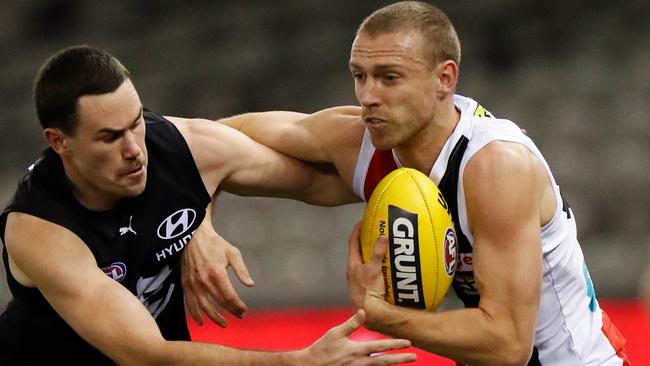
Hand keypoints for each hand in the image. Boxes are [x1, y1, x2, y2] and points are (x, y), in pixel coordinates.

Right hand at [181, 212, 253, 325]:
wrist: (194, 236)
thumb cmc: (215, 244)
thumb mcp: (233, 253)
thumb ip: (242, 270)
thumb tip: (251, 284)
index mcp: (217, 273)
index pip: (229, 296)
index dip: (238, 306)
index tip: (244, 311)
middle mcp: (204, 281)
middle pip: (219, 303)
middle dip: (231, 312)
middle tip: (239, 316)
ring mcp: (193, 284)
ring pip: (204, 307)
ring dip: (214, 318)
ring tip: (223, 324)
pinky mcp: (185, 284)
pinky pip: (190, 303)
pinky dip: (195, 314)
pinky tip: (201, 321)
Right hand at [300, 310, 415, 364]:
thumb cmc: (322, 349)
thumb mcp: (335, 333)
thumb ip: (351, 323)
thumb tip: (363, 311)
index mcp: (357, 350)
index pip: (381, 347)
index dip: (395, 344)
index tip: (408, 343)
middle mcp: (360, 363)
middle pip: (385, 361)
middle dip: (400, 358)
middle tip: (414, 357)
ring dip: (392, 364)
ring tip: (403, 362)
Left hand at [347, 223, 388, 310]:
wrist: (370, 314)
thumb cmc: (369, 292)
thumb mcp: (374, 269)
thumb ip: (378, 252)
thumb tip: (382, 236)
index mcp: (352, 264)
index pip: (352, 241)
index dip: (357, 230)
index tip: (363, 221)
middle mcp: (353, 271)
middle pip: (358, 251)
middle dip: (365, 241)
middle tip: (374, 232)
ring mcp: (359, 280)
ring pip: (364, 263)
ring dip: (371, 255)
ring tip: (382, 248)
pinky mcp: (366, 288)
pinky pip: (371, 272)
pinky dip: (377, 267)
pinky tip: (387, 269)